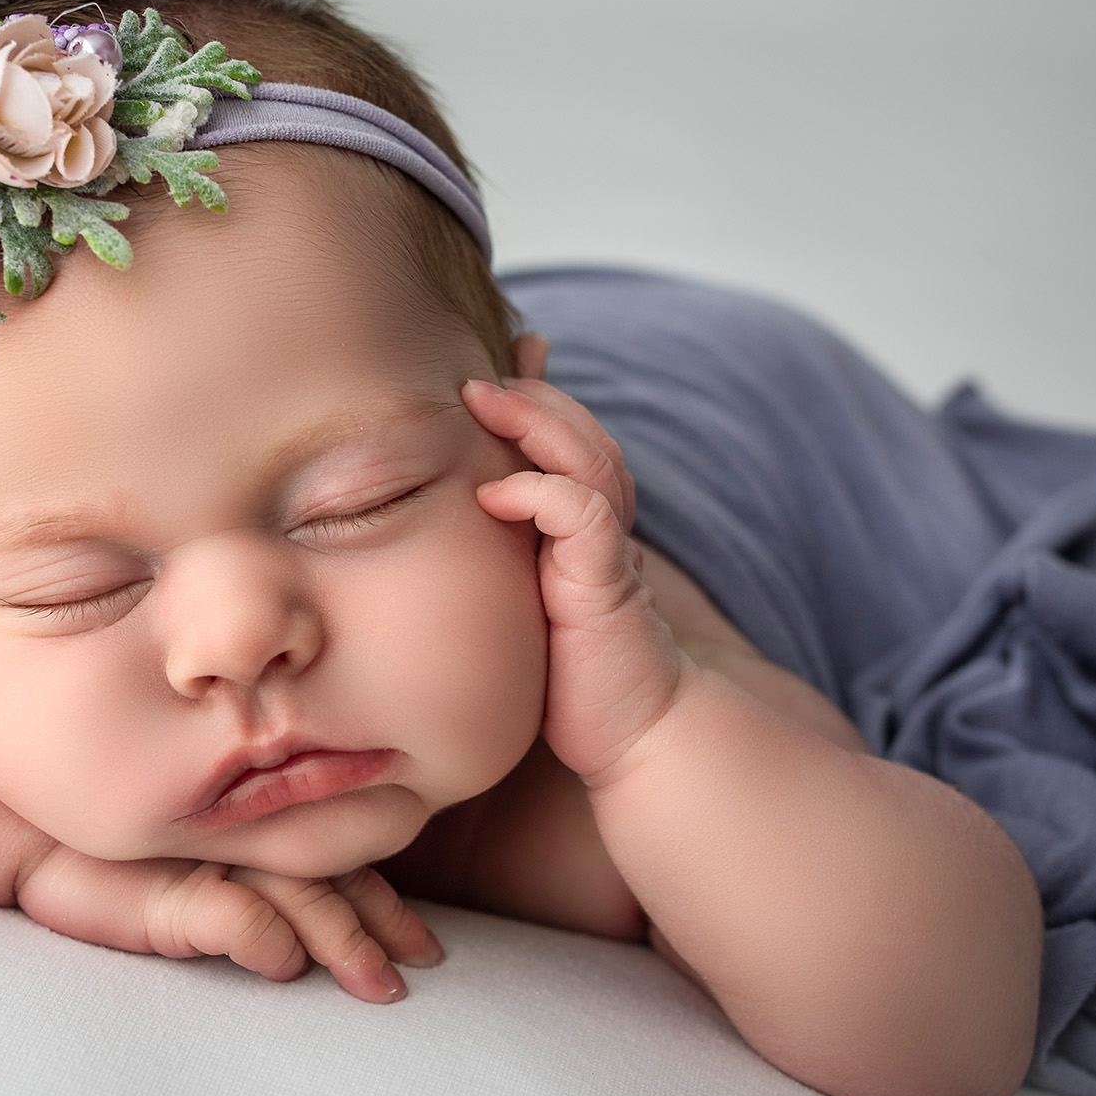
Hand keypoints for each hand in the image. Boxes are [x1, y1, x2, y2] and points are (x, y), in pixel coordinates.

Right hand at [14, 845, 444, 1003]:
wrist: (20, 828)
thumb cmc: (103, 850)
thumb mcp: (181, 874)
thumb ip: (237, 892)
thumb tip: (299, 945)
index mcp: (253, 827)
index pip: (334, 860)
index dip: (383, 900)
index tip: (426, 947)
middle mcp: (242, 837)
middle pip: (330, 877)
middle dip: (380, 923)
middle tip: (425, 963)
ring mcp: (210, 860)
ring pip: (296, 894)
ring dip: (339, 938)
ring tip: (375, 982)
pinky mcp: (168, 891)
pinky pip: (231, 915)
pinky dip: (262, 937)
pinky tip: (286, 964)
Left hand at [462, 376, 682, 785]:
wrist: (636, 733)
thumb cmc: (571, 678)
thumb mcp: (520, 604)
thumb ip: (500, 557)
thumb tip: (459, 519)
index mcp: (580, 527)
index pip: (567, 439)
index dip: (538, 394)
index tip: (501, 362)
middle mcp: (599, 529)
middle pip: (581, 434)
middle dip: (533, 396)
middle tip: (476, 380)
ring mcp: (607, 551)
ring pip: (587, 458)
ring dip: (534, 422)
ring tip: (480, 401)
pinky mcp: (606, 583)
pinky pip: (583, 514)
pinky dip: (541, 492)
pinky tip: (495, 493)